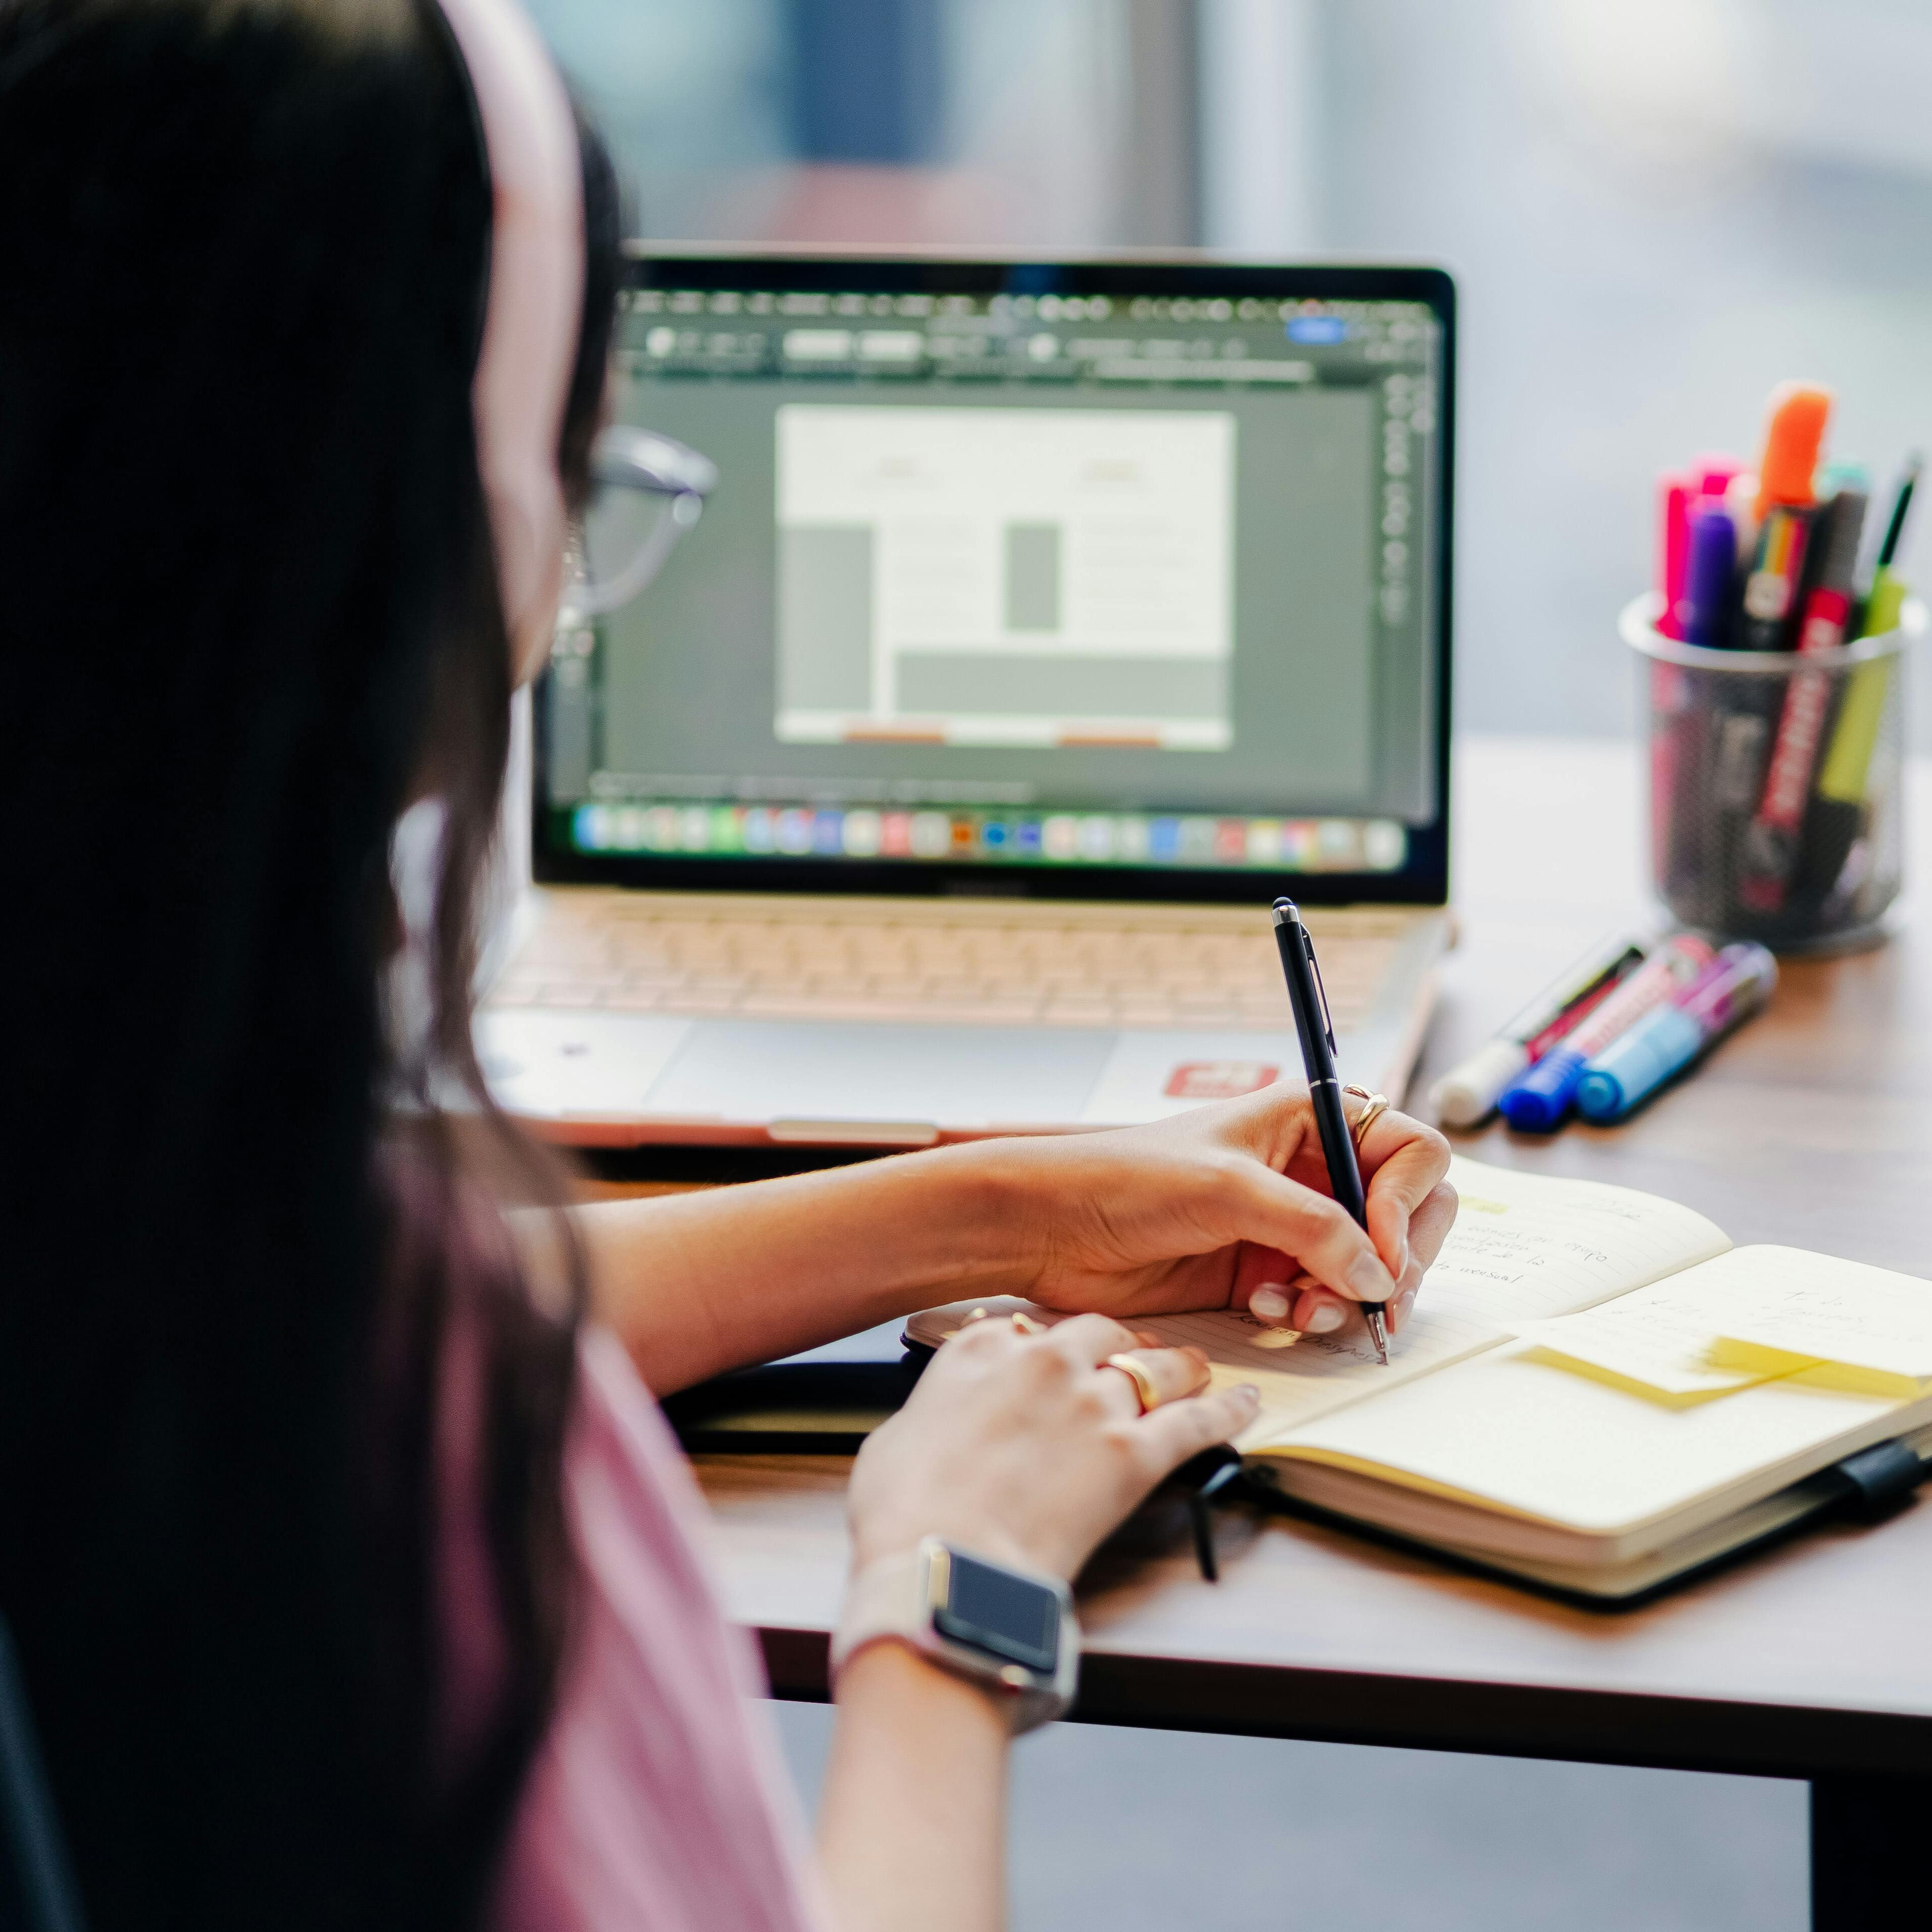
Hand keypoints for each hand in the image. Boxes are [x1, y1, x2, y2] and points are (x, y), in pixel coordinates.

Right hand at [847, 1311, 1257, 1580]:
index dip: (1048, 1343)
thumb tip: (942, 1415)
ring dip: (1180, 1367)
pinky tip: (1243, 1406)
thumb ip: (936, 1409)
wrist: (945, 1564)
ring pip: (1157, 1367)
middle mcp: (1044, 1362)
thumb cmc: (906, 1514)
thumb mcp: (897, 1438)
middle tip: (1135, 1356)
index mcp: (981, 1353)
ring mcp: (1095, 1403)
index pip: (1027, 1327)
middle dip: (1121, 1344)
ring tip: (1196, 1371)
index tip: (1058, 1354)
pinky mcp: (1135, 1454)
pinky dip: (1226, 1412)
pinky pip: (1197, 1422)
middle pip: (1101, 1333)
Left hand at [992, 1083, 1456, 1342]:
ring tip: (1298, 1310)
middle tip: (1369, 1300)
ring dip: (1348, 1298)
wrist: (1054, 1228)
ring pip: (1370, 1269)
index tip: (1381, 1253)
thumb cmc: (1126, 1179)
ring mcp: (1290, 1224)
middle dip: (1393, 1264)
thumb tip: (1380, 1276)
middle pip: (1405, 1217)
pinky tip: (1266, 1310)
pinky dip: (1312, 1313)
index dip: (1407, 1205)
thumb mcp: (1227, 1189)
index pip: (1411, 1153)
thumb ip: (1313, 1228)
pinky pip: (1324, 1300)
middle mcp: (1310, 1169)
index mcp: (1310, 1119)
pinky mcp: (1266, 1272)